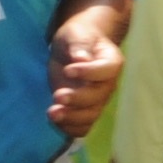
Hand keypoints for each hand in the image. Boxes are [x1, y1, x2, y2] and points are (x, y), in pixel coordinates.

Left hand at [47, 0, 127, 137]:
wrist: (75, 48)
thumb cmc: (78, 37)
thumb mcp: (76, 34)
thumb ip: (79, 45)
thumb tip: (81, 59)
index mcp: (111, 62)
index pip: (106, 70)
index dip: (89, 73)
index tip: (68, 70)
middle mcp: (108, 84)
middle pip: (98, 98)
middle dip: (78, 99)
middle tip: (57, 95)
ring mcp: (97, 100)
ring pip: (90, 116)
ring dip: (72, 118)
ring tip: (51, 113)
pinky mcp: (83, 110)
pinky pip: (82, 127)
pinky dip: (69, 128)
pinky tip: (54, 120)